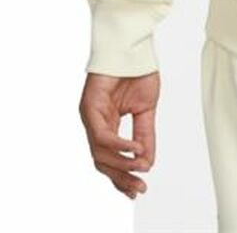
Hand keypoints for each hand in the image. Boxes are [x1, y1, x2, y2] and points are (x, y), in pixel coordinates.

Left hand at [79, 70, 159, 197]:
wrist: (134, 45)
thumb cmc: (138, 71)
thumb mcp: (146, 109)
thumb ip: (145, 135)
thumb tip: (147, 163)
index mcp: (107, 125)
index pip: (111, 159)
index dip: (123, 177)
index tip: (138, 190)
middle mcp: (95, 123)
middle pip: (103, 162)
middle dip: (121, 178)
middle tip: (139, 188)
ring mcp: (90, 116)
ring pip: (100, 153)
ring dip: (122, 164)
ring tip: (140, 167)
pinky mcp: (89, 106)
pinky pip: (101, 135)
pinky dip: (119, 145)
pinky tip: (134, 149)